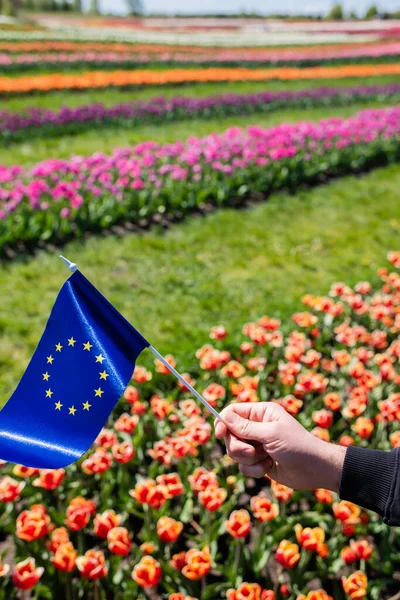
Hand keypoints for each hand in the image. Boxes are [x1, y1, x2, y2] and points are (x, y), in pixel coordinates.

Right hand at [215, 402, 344, 491]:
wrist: (315, 470)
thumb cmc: (297, 446)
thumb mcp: (270, 434)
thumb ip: (245, 427)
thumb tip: (223, 416)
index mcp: (261, 412)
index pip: (233, 412)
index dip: (223, 422)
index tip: (220, 434)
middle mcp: (257, 426)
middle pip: (230, 434)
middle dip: (238, 446)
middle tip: (252, 452)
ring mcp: (257, 444)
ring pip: (234, 451)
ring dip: (247, 459)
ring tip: (264, 460)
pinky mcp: (258, 461)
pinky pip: (243, 466)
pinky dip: (254, 469)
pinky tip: (268, 468)